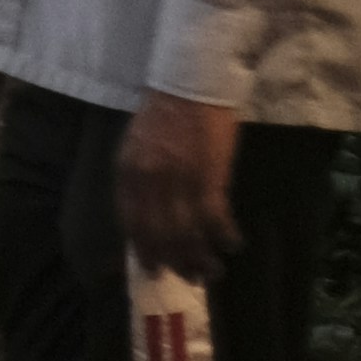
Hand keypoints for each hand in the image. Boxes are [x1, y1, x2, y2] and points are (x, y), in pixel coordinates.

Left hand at [119, 89, 241, 277]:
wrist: (190, 82)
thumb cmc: (163, 111)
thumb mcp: (136, 145)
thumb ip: (138, 179)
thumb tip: (147, 216)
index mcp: (128, 172)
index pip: (131, 223)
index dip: (143, 250)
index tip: (153, 268)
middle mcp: (150, 182)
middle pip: (160, 235)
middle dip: (174, 262)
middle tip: (188, 278)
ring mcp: (180, 181)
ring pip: (188, 233)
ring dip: (201, 257)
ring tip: (212, 272)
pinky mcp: (209, 177)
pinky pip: (215, 218)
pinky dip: (224, 235)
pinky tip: (232, 245)